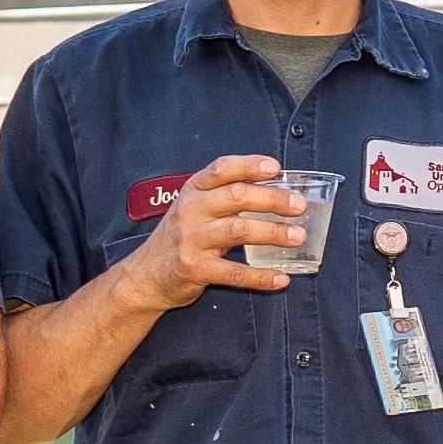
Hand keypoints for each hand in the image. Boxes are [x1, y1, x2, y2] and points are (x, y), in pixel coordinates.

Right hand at [124, 154, 306, 302]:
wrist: (144, 276)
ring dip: (272, 233)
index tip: (275, 167)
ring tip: (297, 237)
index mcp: (193, 191)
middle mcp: (190, 210)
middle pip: (236, 197)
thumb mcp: (194, 210)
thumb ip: (225, 199)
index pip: (221, 169)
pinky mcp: (193, 269)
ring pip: (238, 230)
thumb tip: (276, 194)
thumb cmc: (179, 239)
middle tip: (298, 206)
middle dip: (272, 200)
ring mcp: (190, 239)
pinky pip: (233, 273)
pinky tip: (281, 278)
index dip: (249, 165)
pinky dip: (260, 277)